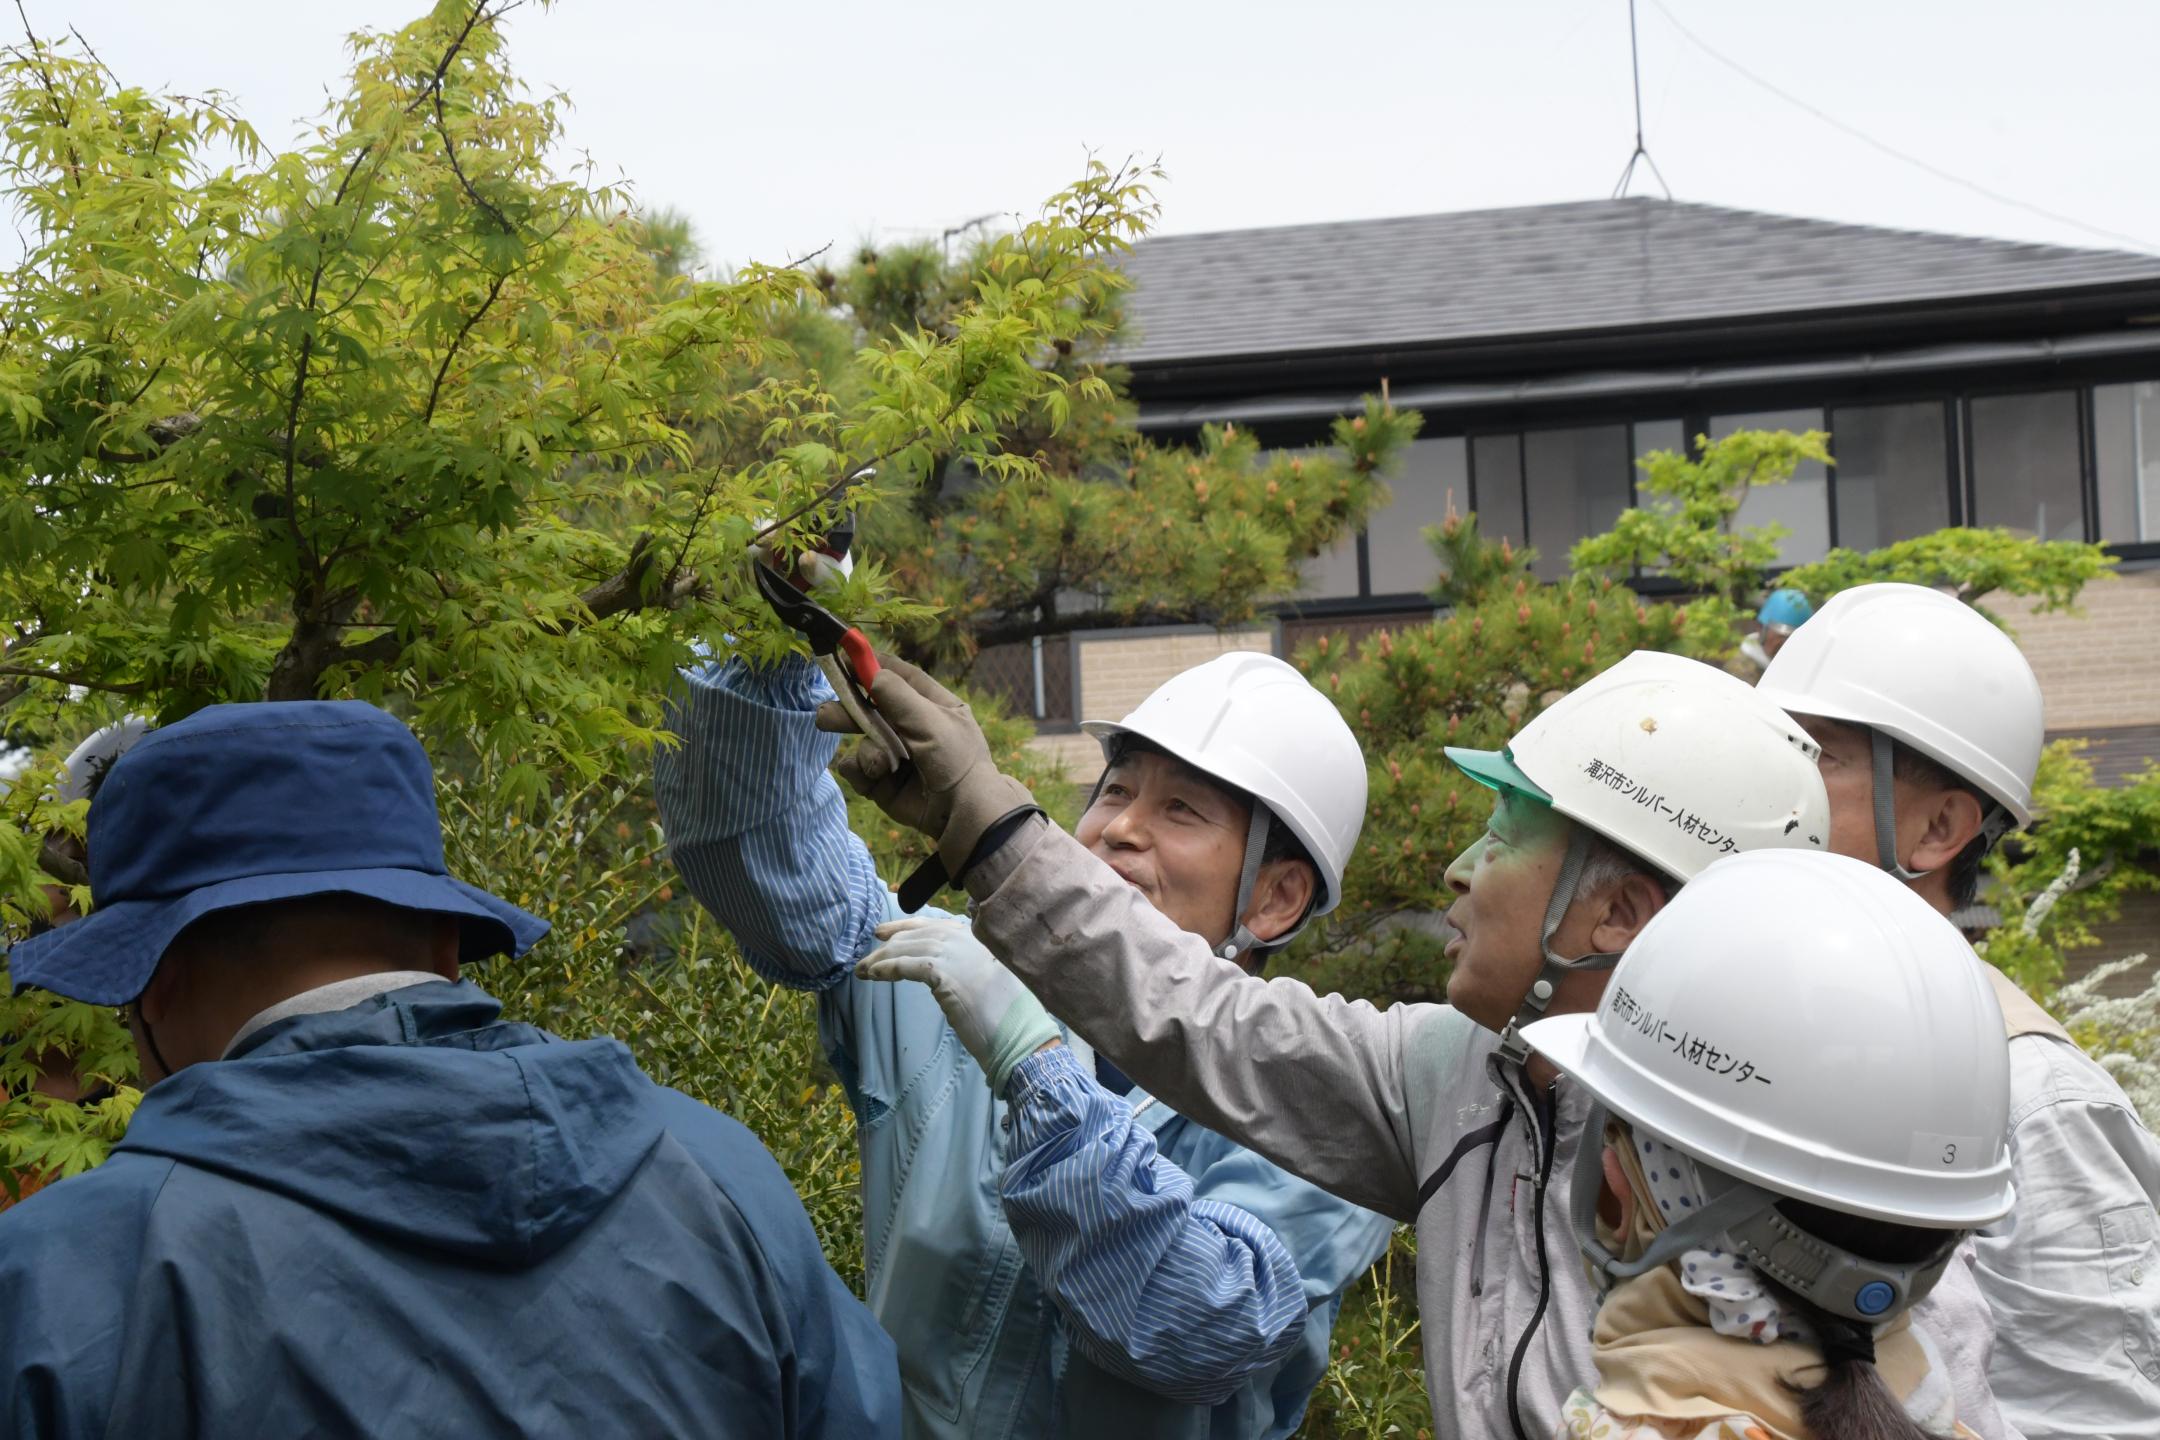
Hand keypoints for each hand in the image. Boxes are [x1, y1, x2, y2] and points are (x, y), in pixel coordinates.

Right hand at [815, 653, 1035, 876]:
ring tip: (880, 765)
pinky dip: (861, 771)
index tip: (845, 657)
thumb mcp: (930, 720)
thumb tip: (871, 672)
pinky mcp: (881, 782)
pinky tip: (877, 778)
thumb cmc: (955, 760)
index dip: (872, 665)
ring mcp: (895, 755)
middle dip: (849, 709)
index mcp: (933, 706)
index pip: (899, 677)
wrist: (961, 815)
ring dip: (867, 751)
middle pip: (870, 708)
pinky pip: (856, 767)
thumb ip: (897, 695)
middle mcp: (912, 727)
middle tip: (825, 714)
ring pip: (860, 740)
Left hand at [855, 916, 1059, 1091]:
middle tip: (869, 951)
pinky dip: (886, 968)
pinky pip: (906, 965)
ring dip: (880, 959)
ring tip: (862, 969)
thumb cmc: (1011, 1016)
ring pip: (908, 948)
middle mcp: (967, 939)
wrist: (1019, 1033)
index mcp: (981, 938)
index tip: (887, 933)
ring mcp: (956, 953)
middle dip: (890, 942)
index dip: (908, 927)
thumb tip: (944, 970)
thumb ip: (971, 966)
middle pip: (918, 933)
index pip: (936, 925)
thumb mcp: (993, 980)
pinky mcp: (944, 973)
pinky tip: (873, 976)